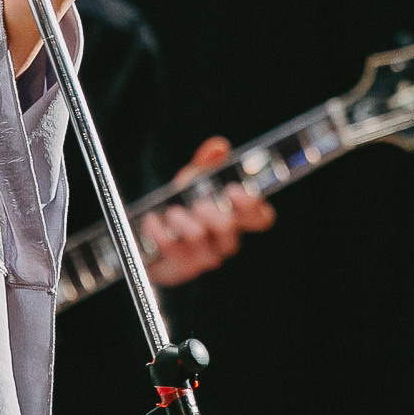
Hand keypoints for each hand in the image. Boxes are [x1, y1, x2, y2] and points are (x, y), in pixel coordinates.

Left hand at [141, 136, 277, 287]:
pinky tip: (153, 222)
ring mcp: (207, 256)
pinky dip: (161, 234)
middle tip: (197, 204)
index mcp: (237, 217)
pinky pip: (175, 253)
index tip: (234, 190)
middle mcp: (227, 239)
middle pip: (230, 229)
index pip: (261, 218)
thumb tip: (219, 146)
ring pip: (202, 240)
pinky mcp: (185, 268)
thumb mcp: (192, 181)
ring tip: (172, 212)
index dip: (252, 206)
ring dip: (183, 222)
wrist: (151, 236)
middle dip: (211, 213)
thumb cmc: (182, 206)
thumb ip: (206, 164)